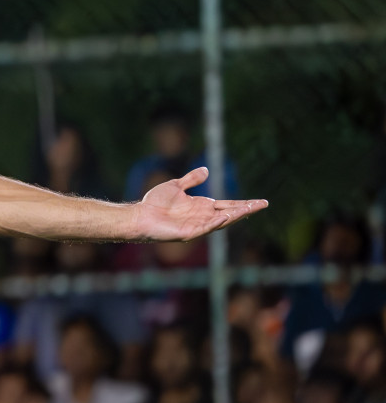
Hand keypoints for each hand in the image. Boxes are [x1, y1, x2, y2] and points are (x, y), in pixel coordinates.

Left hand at [132, 168, 266, 241]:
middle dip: (246, 209)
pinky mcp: (188, 233)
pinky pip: (205, 228)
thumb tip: (206, 170)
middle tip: (263, 204)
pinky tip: (225, 217)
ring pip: (221, 221)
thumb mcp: (176, 186)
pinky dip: (215, 223)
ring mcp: (197, 226)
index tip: (261, 201)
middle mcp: (203, 216)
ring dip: (235, 216)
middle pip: (230, 213)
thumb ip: (191, 179)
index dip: (244, 203)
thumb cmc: (155, 202)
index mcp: (202, 206)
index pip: (228, 205)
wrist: (140, 215)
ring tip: (249, 209)